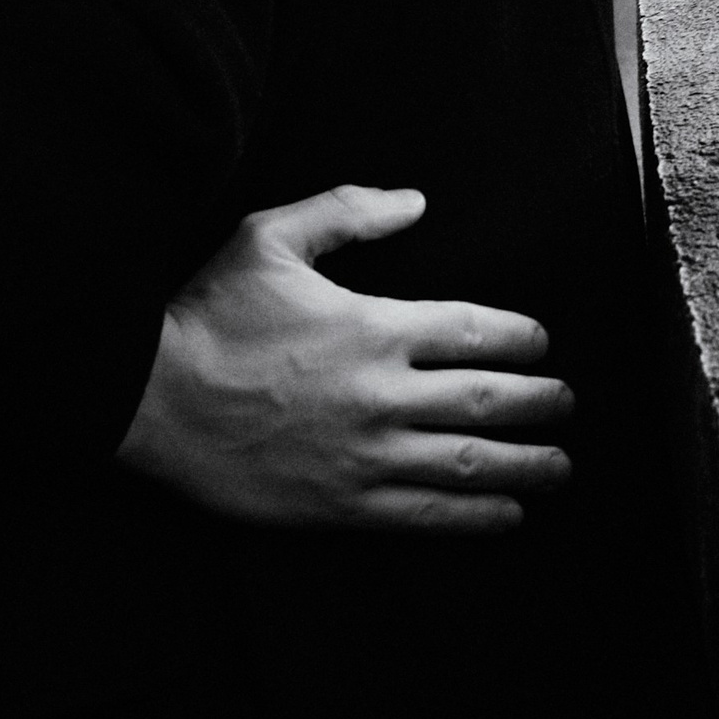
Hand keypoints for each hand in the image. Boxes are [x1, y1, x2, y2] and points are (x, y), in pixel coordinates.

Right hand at [117, 184, 573, 532]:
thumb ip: (346, 211)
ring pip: (472, 463)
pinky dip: (480, 516)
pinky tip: (510, 513)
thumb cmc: (208, 314)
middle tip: (568, 403)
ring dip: (530, 464)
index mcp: (373, 326)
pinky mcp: (343, 505)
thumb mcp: (269, 238)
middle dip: (543, 402)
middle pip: (491, 400)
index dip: (520, 337)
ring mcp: (367, 455)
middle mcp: (383, 394)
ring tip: (561, 465)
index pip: (474, 331)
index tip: (542, 342)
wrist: (149, 397)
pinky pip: (430, 515)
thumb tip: (414, 201)